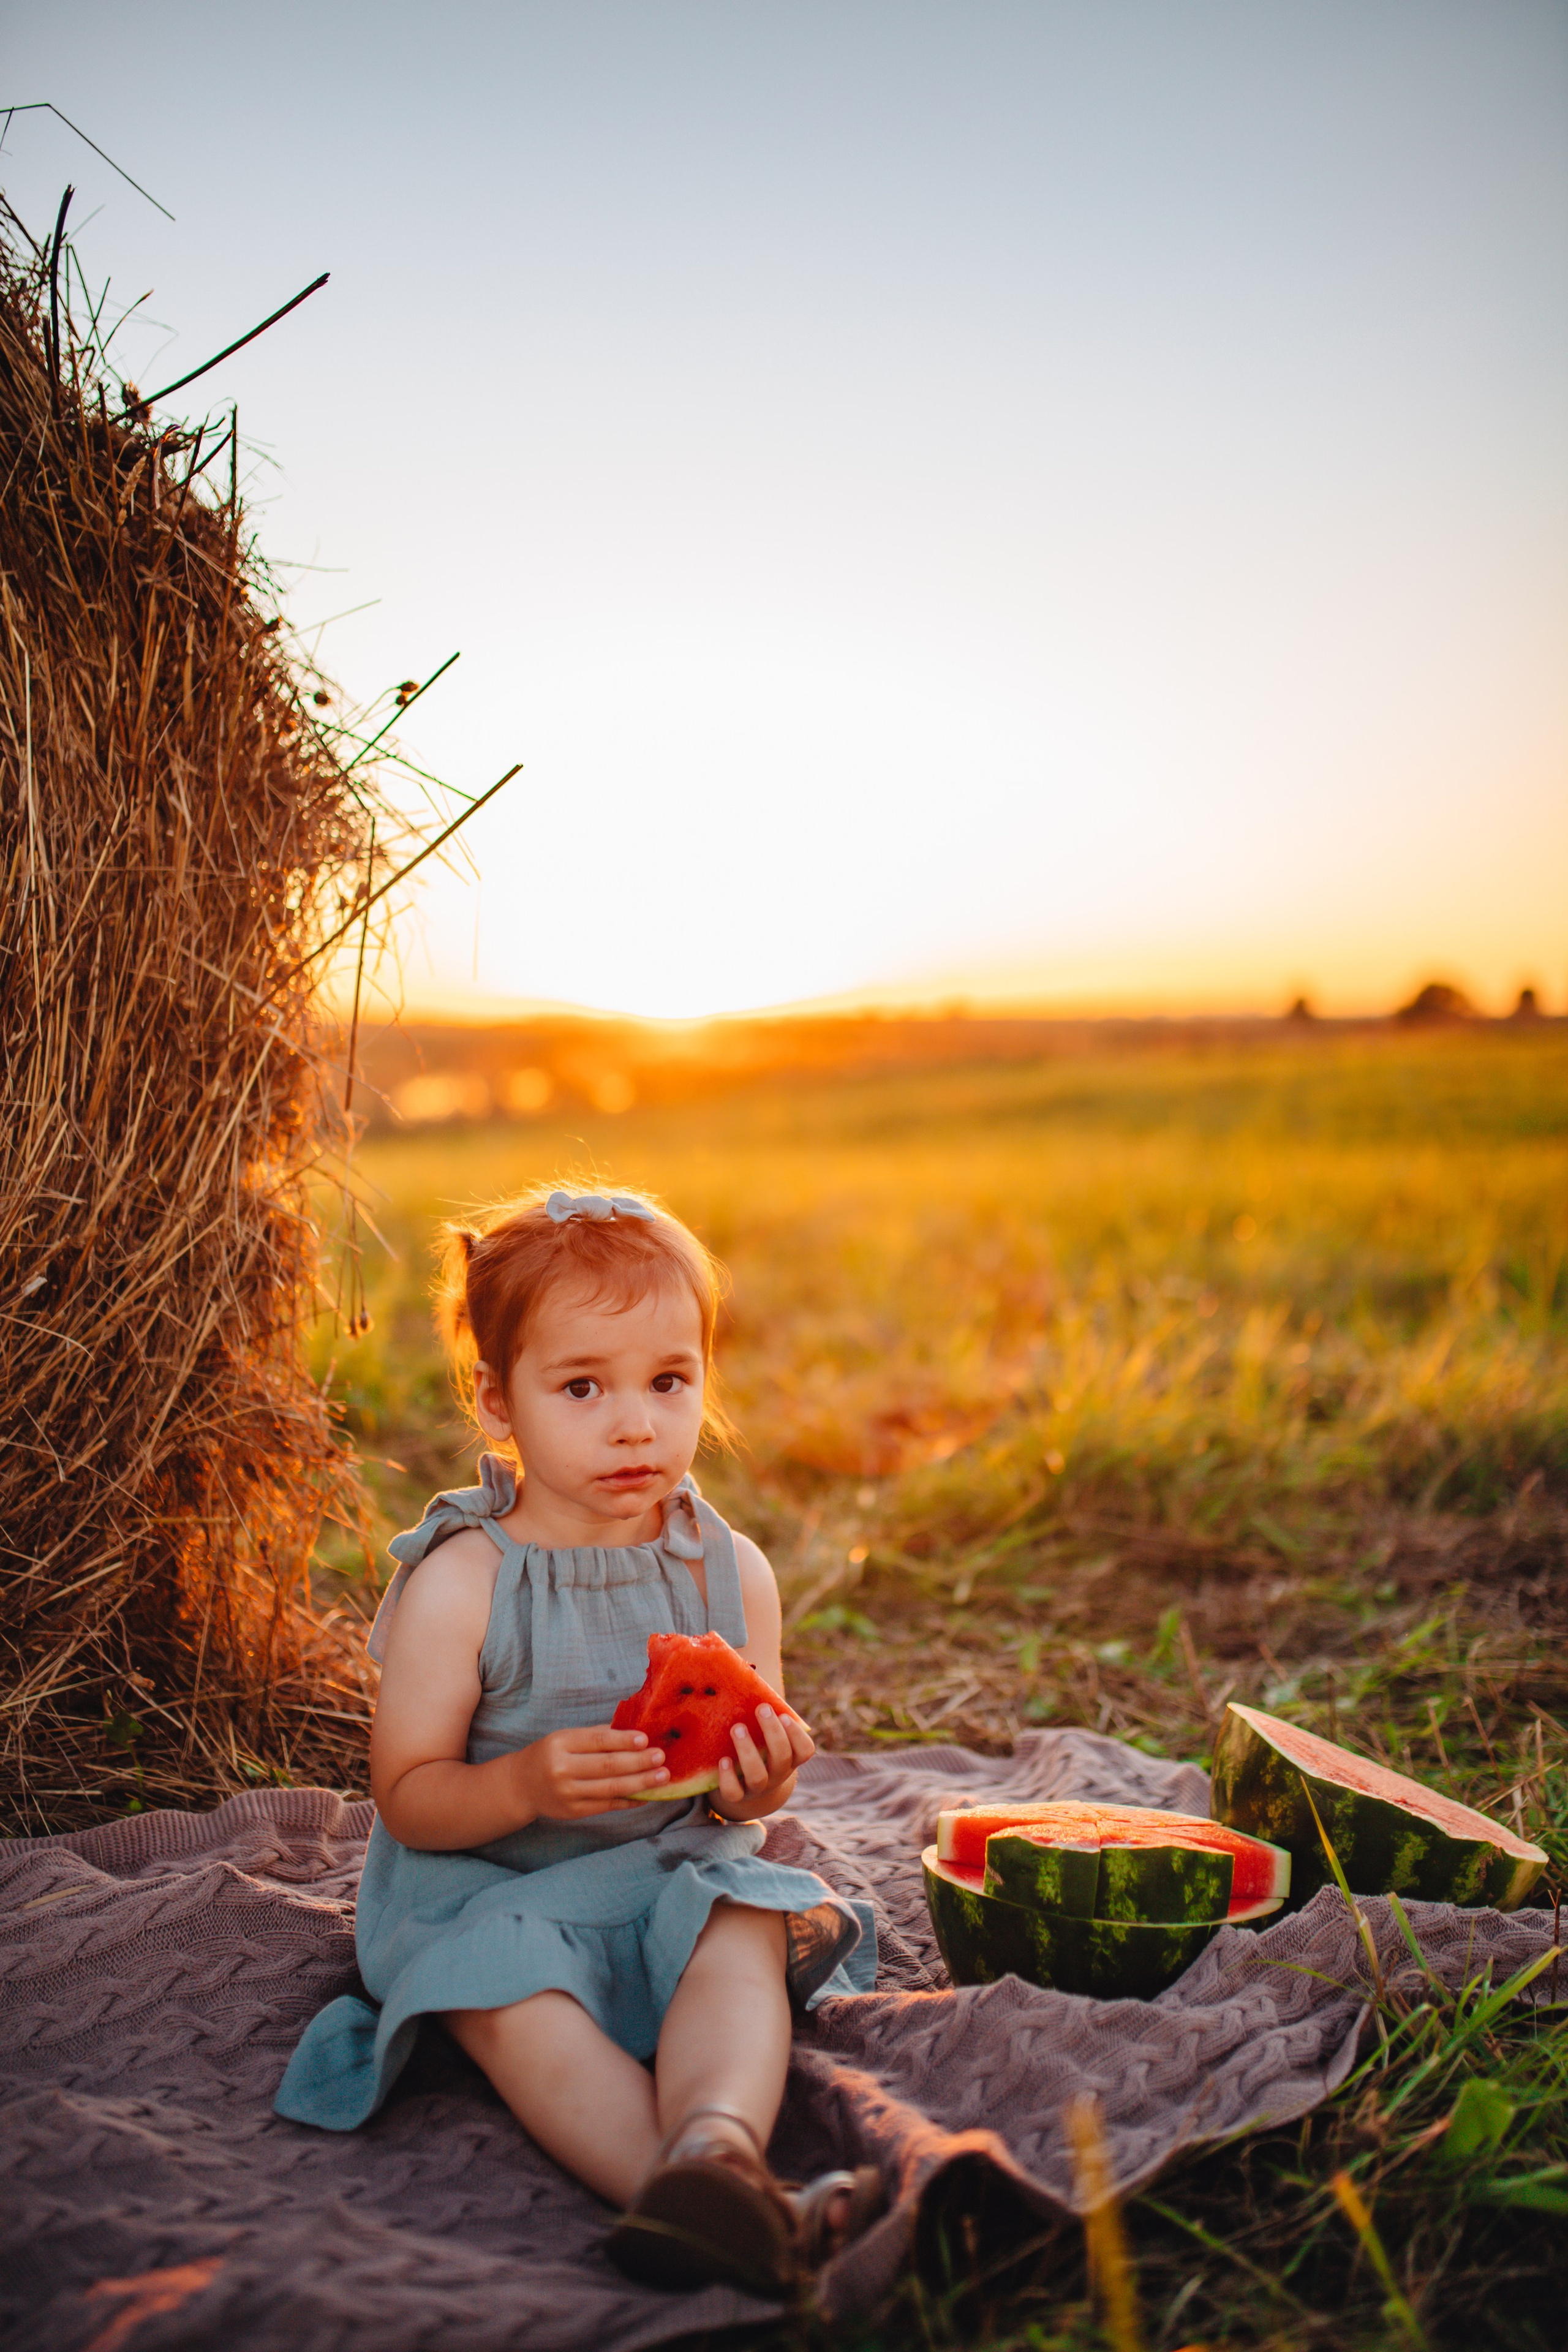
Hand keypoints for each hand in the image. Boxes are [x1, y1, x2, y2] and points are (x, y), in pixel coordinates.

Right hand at [514, 1726, 669, 1819]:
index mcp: (560, 1744)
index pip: (597, 1741)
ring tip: (662, 1777)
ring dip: (640, 1783)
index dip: (623, 1740)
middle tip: (661, 1757)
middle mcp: (562, 1769)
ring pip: (610, 1788)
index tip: (645, 1739)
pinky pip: (607, 1805)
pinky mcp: (574, 1812)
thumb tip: (635, 1732)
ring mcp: (568, 1794)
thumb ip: (597, 1735)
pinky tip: (646, 1795)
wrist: (522, 1785)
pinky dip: (629, 1800)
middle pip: (607, 1766)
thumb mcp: (566, 1738)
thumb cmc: (550, 1755)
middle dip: (638, 1762)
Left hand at [709, 1705, 814, 1820]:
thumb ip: (768, 1714)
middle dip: (773, 1732)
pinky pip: (734, 1793)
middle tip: (762, 1709)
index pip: (805, 1751)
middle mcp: (777, 1774)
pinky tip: (723, 1760)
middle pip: (782, 1757)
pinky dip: (728, 1777)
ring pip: (758, 1775)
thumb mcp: (768, 1735)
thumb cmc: (760, 1749)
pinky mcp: (738, 1796)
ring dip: (748, 1751)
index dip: (797, 1734)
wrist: (747, 1788)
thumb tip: (750, 1673)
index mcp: (790, 1758)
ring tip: (737, 1728)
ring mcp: (758, 1787)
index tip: (784, 1715)